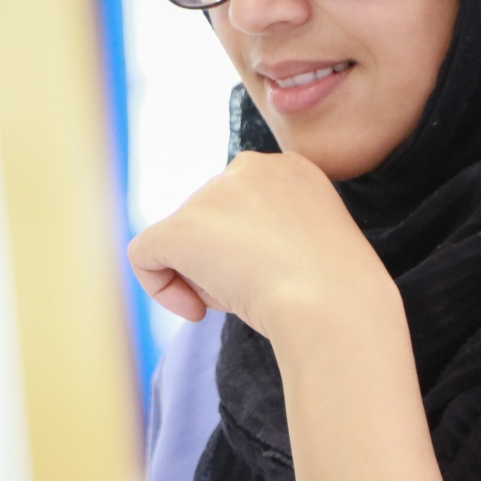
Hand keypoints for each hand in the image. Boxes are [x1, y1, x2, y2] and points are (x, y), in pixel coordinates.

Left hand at [127, 152, 393, 341]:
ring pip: (182, 243)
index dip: (252, 251)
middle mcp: (250, 167)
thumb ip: (270, 236)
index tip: (278, 279)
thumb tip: (225, 253)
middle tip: (260, 292)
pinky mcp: (181, 227)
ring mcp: (213, 194)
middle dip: (225, 264)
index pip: (244, 210)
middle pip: (209, 223)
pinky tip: (194, 312)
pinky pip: (144, 256)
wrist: (335, 306)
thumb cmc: (336, 296)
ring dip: (206, 280)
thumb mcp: (310, 249)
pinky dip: (160, 288)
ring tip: (244, 297)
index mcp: (290, 170)